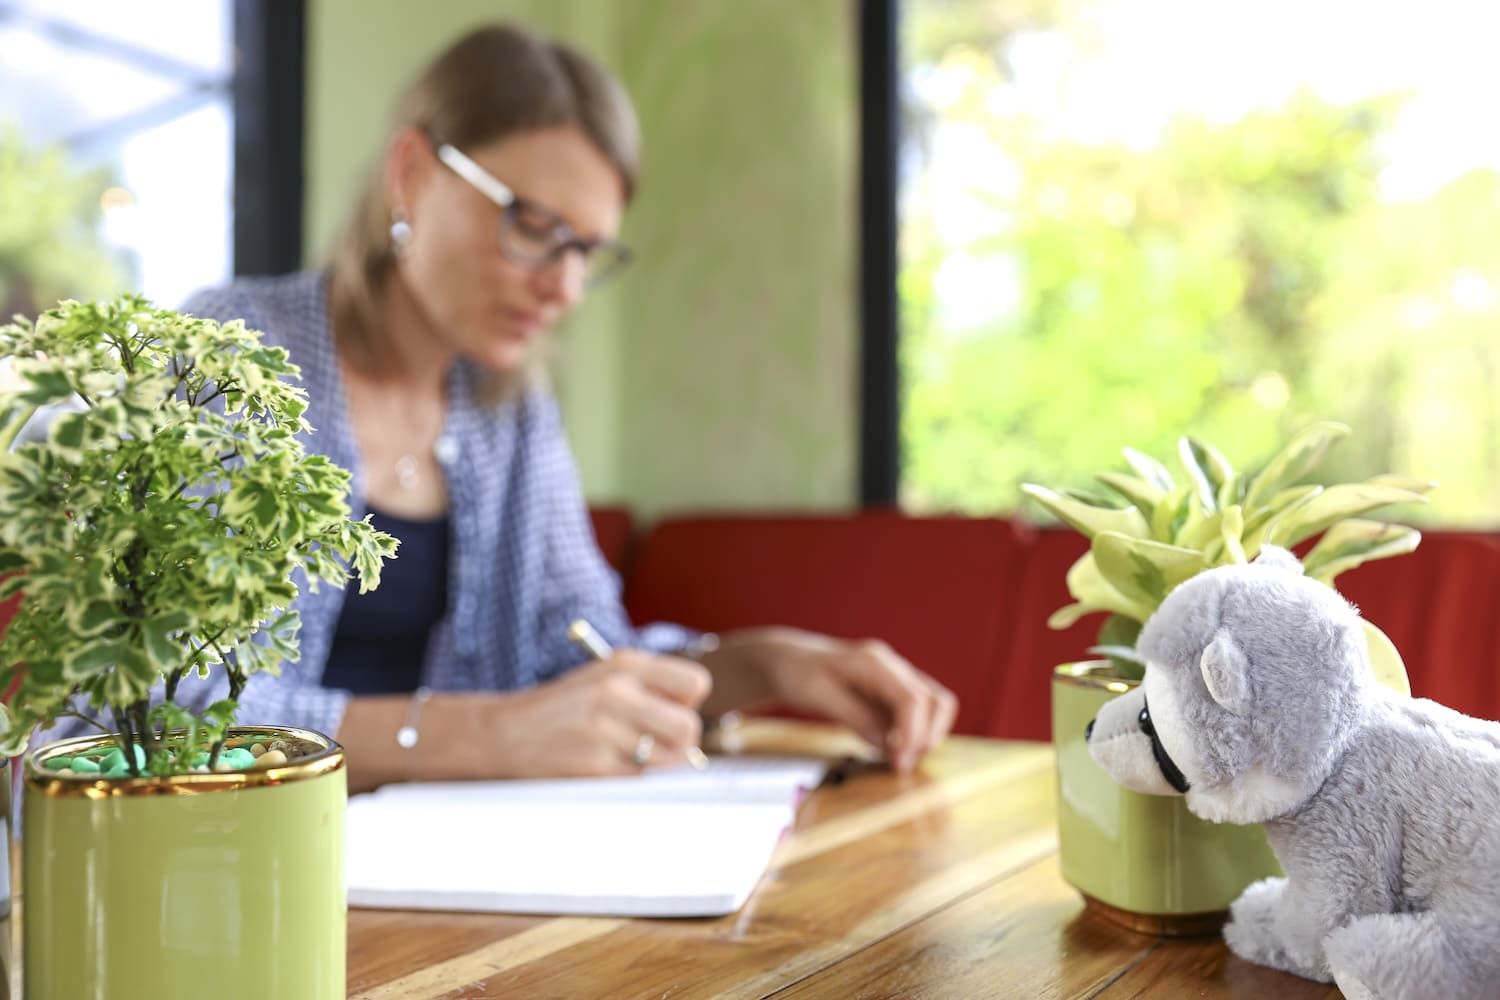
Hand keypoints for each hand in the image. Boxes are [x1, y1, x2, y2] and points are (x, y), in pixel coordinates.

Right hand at [484, 650, 711, 776]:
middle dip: (680, 743)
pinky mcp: (594, 764)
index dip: (688, 703)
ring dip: (656, 765)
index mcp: (625, 663)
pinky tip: (606, 767)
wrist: (504, 732)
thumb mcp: (604, 678)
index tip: (669, 711)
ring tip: (629, 757)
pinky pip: (639, 780)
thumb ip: (649, 690)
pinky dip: (630, 779)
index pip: (695, 683)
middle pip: (689, 727)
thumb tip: (695, 728)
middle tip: (657, 745)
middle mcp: (617, 691)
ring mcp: (604, 728)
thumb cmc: (563, 709)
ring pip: (669, 759)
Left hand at [704, 627, 956, 771]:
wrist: (788, 660)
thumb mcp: (817, 696)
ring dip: (926, 735)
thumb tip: (886, 743)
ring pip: (935, 705)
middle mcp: (893, 667)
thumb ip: (854, 716)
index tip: (899, 762)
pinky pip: (919, 712)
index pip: (912, 699)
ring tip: (899, 760)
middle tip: (901, 765)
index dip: (912, 734)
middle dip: (927, 736)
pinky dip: (915, 733)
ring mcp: (896, 678)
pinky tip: (892, 750)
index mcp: (874, 663)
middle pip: (936, 700)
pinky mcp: (893, 692)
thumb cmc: (797, 674)